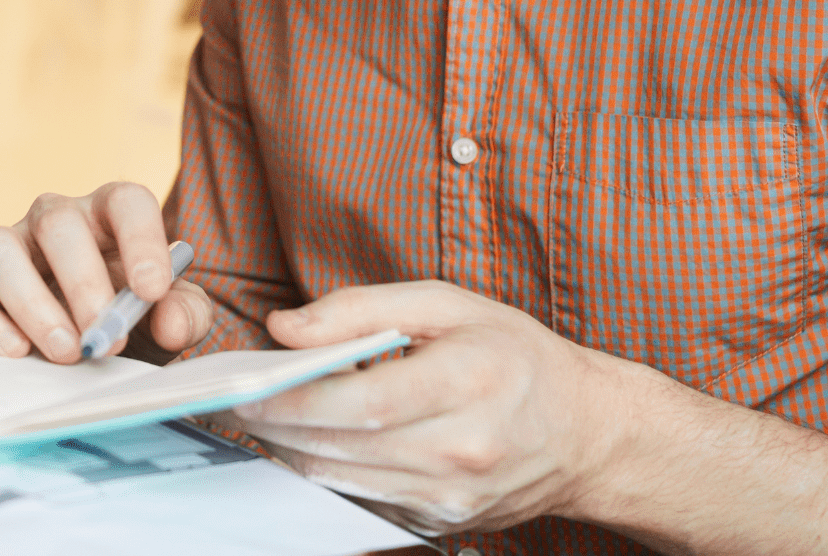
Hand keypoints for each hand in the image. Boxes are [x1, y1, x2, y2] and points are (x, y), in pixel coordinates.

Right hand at [0, 181, 215, 362]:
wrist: (92, 347)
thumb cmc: (135, 320)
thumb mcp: (171, 317)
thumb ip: (185, 314)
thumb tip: (168, 320)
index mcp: (111, 214)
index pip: (127, 202)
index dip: (141, 240)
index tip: (152, 292)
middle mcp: (56, 219)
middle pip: (57, 223)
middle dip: (81, 283)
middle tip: (102, 339)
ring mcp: (10, 245)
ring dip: (30, 301)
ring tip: (63, 351)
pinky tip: (14, 350)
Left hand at [225, 280, 625, 534]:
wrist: (587, 432)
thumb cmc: (515, 355)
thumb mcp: (448, 304)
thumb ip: (362, 308)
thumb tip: (286, 327)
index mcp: (469, 382)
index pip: (364, 400)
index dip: (296, 399)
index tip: (249, 388)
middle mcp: (464, 450)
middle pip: (347, 447)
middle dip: (281, 428)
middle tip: (241, 404)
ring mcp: (455, 497)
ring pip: (348, 482)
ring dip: (296, 454)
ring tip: (267, 422)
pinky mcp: (446, 523)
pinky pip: (368, 502)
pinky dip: (331, 476)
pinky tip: (312, 446)